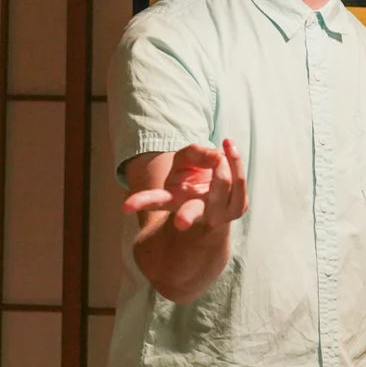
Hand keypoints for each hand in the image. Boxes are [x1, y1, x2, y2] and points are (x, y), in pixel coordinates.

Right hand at [123, 139, 247, 231]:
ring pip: (222, 186)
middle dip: (186, 217)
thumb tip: (217, 157)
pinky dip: (236, 160)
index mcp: (173, 200)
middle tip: (180, 223)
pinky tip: (231, 147)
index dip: (141, 202)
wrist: (216, 196)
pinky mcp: (237, 208)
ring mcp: (217, 214)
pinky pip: (240, 183)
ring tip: (226, 143)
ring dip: (225, 162)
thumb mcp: (185, 160)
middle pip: (189, 212)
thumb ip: (196, 153)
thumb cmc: (193, 175)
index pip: (155, 201)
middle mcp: (193, 210)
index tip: (126, 207)